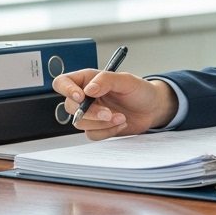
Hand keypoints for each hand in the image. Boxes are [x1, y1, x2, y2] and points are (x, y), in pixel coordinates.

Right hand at [51, 68, 178, 140]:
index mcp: (87, 80)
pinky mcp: (97, 127)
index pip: (63, 82)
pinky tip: (121, 123)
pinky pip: (92, 134)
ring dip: (101, 123)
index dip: (66, 89)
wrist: (152, 109)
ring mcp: (90, 114)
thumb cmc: (140, 90)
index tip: (81, 96)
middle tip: (109, 112)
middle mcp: (85, 97)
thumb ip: (107, 80)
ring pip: (80, 123)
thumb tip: (88, 89)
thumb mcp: (127, 80)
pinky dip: (108, 131)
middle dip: (91, 113)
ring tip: (121, 116)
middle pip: (70, 107)